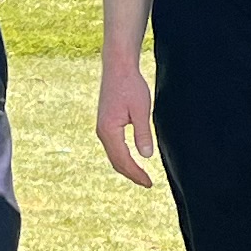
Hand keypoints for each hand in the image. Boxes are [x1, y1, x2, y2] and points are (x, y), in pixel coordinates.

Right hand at [98, 56, 160, 186]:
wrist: (117, 67)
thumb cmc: (130, 85)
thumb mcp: (142, 110)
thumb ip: (142, 133)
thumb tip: (146, 156)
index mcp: (109, 130)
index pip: (123, 160)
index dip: (136, 173)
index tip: (149, 183)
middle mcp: (102, 131)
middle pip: (115, 161)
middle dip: (131, 174)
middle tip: (147, 183)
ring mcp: (102, 128)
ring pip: (113, 154)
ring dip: (126, 166)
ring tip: (141, 175)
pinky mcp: (105, 123)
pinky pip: (112, 146)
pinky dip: (122, 156)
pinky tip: (132, 158)